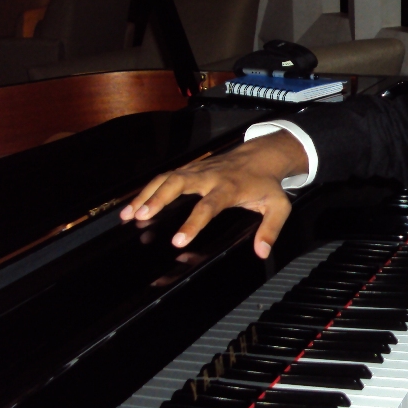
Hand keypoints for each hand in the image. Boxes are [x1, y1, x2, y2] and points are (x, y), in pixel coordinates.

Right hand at [119, 131, 309, 257]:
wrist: (262, 155)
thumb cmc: (267, 184)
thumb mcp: (278, 206)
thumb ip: (270, 229)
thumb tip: (261, 252)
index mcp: (229, 188)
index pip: (208, 206)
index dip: (193, 223)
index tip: (178, 241)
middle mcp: (209, 176)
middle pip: (178, 183)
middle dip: (158, 199)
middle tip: (140, 217)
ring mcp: (198, 170)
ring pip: (167, 178)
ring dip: (146, 194)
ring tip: (128, 215)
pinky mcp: (190, 168)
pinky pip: (165, 177)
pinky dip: (147, 189)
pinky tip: (133, 206)